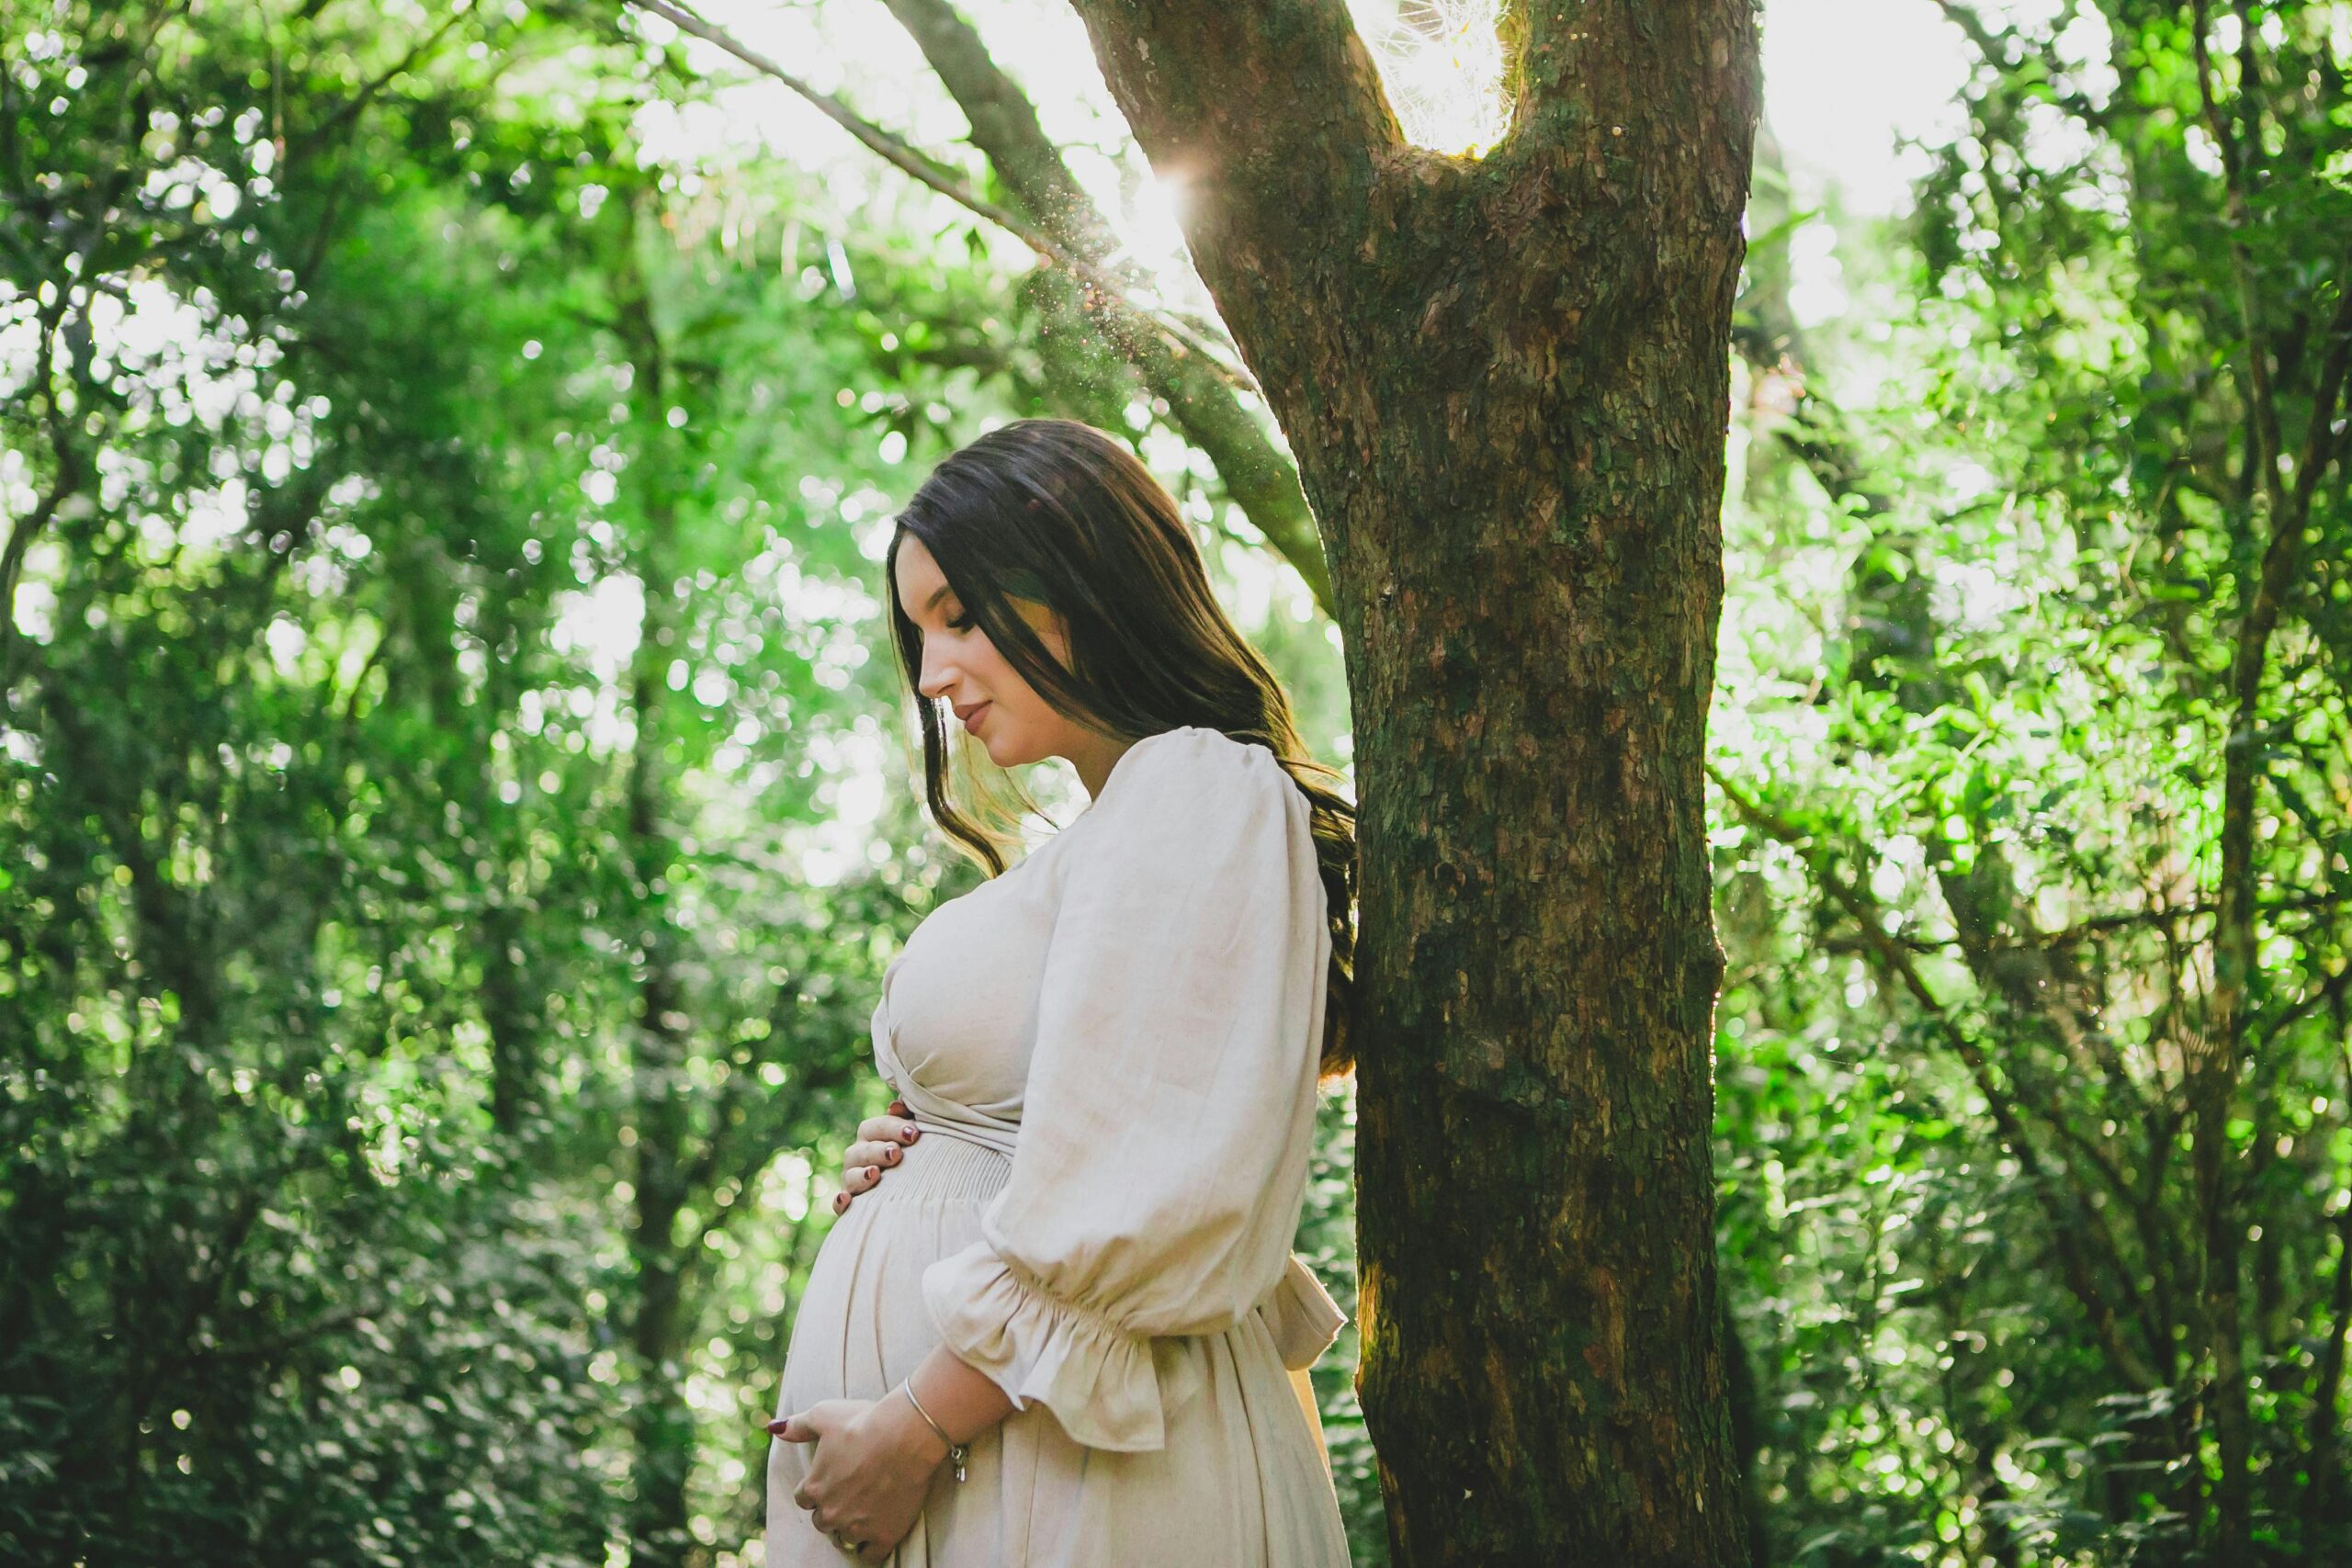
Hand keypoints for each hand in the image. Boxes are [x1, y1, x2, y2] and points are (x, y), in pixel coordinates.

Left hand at [771, 1393, 949, 1562]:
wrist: (905, 1436)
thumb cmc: (864, 1422)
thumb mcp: (825, 1415)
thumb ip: (798, 1426)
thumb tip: (773, 1428)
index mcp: (814, 1486)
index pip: (804, 1500)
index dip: (816, 1490)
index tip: (831, 1481)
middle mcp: (831, 1512)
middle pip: (823, 1522)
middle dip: (833, 1511)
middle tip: (852, 1495)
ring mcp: (856, 1527)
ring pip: (844, 1539)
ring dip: (851, 1528)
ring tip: (866, 1513)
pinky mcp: (883, 1535)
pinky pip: (869, 1556)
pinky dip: (871, 1547)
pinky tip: (878, 1532)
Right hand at [835, 1097, 920, 1214]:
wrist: (910, 1193)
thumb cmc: (914, 1155)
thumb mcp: (912, 1136)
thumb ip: (908, 1118)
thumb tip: (896, 1104)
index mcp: (871, 1138)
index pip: (875, 1128)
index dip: (893, 1127)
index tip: (914, 1133)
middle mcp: (858, 1157)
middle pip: (860, 1150)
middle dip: (878, 1151)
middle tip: (896, 1154)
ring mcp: (851, 1180)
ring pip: (849, 1175)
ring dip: (860, 1174)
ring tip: (875, 1173)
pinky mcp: (849, 1205)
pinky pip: (838, 1204)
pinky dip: (840, 1201)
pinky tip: (846, 1199)